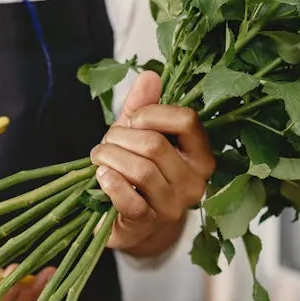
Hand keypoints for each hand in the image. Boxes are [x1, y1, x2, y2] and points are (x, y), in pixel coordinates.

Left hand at [90, 71, 214, 258]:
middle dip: (120, 137)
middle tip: (106, 143)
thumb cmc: (136, 176)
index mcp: (200, 156)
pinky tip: (101, 176)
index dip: (153, 113)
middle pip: (155, 144)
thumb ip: (142, 108)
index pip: (187, 121)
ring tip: (99, 158)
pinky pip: (129, 199)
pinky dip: (110, 182)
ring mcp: (173, 206)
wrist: (131, 225)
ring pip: (141, 169)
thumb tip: (150, 75)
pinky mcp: (147, 224)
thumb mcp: (138, 137)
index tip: (133, 119)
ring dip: (110, 157)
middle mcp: (194, 182)